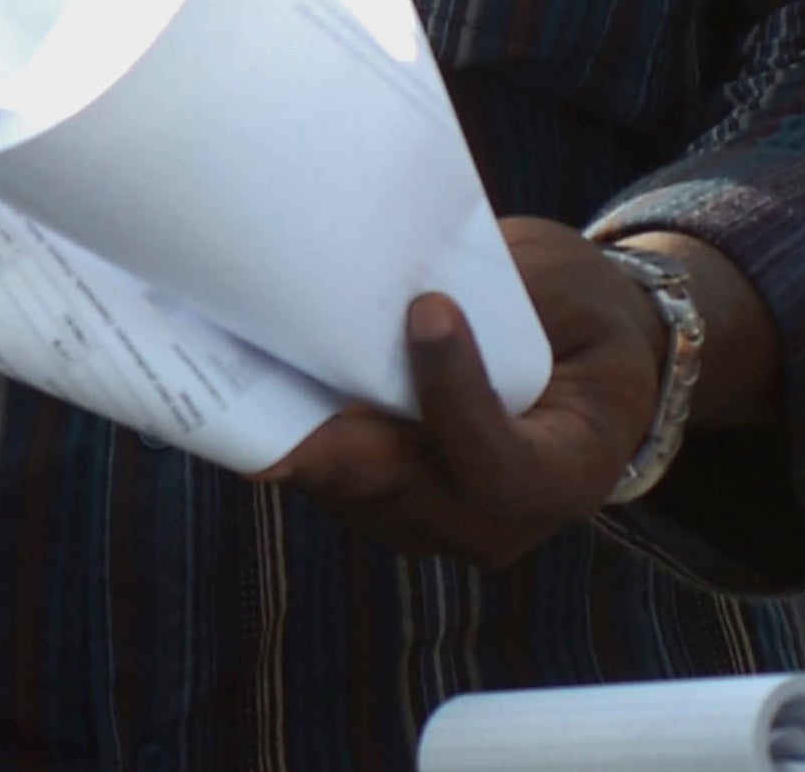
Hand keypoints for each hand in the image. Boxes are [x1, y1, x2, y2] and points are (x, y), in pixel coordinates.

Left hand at [256, 217, 663, 567]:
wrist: (582, 362)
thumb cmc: (578, 316)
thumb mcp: (568, 291)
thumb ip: (507, 296)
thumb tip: (412, 282)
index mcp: (566, 474)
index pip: (499, 464)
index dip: (458, 397)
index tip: (427, 311)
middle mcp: (498, 522)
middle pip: (397, 488)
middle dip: (320, 438)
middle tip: (251, 382)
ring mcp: (435, 522)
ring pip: (347, 489)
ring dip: (286, 433)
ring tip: (222, 366)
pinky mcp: (383, 504)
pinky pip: (328, 477)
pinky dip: (284, 431)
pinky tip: (235, 372)